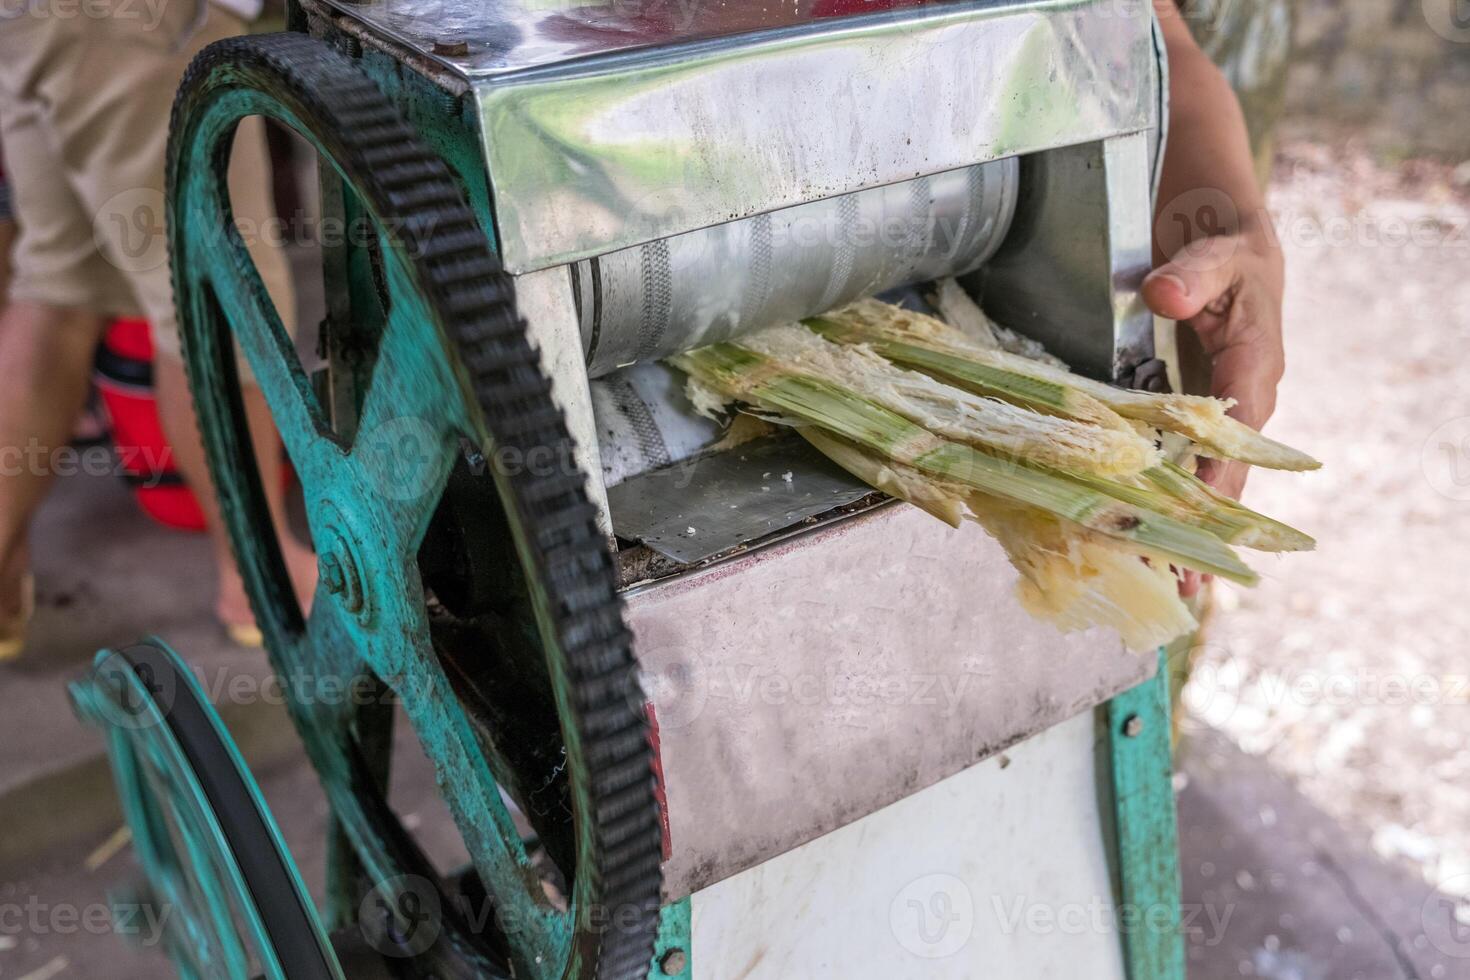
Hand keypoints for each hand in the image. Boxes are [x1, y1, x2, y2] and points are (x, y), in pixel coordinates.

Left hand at [1141, 227, 1284, 596]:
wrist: (1229, 249)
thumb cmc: (1225, 254)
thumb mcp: (1212, 254)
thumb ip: (1190, 275)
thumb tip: (1165, 295)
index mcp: (1255, 367)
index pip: (1239, 433)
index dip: (1219, 477)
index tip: (1202, 519)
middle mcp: (1245, 401)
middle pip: (1227, 476)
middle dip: (1207, 530)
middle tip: (1183, 582)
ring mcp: (1221, 414)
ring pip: (1207, 483)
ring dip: (1189, 532)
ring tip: (1171, 586)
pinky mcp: (1196, 417)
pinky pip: (1184, 468)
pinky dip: (1171, 505)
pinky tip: (1149, 541)